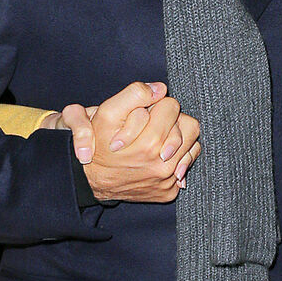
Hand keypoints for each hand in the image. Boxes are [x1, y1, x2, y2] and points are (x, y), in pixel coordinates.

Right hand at [59, 82, 200, 202]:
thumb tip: (160, 89)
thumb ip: (135, 94)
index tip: (144, 112)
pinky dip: (176, 159)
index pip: (171, 106)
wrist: (90, 181)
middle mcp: (162, 164)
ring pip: (192, 144)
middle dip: (170, 120)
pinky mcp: (169, 191)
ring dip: (177, 138)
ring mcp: (167, 180)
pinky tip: (156, 158)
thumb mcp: (107, 113)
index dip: (156, 104)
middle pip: (189, 124)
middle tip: (151, 125)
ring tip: (157, 139)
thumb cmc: (98, 144)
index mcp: (150, 142)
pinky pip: (186, 166)